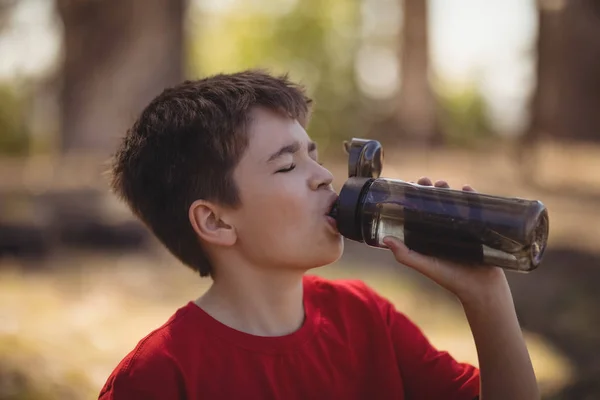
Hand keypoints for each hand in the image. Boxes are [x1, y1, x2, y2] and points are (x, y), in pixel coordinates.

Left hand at [382, 177, 508, 304]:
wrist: (481, 289)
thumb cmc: (451, 278)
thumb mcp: (425, 265)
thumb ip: (406, 255)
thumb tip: (385, 239)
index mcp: (431, 235)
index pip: (421, 211)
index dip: (415, 198)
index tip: (410, 186)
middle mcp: (446, 229)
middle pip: (437, 203)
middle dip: (431, 190)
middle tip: (426, 181)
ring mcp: (463, 227)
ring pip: (455, 203)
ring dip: (448, 190)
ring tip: (443, 183)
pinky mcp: (480, 227)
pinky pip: (476, 208)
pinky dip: (472, 196)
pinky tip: (467, 188)